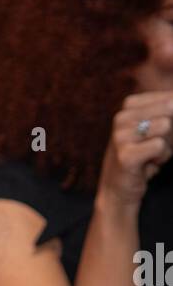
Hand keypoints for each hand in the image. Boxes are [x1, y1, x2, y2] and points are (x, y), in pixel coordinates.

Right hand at [98, 91, 172, 205]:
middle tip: (158, 145)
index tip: (161, 134)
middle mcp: (122, 117)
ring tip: (152, 155)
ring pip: (166, 126)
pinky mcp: (125, 155)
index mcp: (130, 105)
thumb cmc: (144, 156)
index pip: (170, 96)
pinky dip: (161, 157)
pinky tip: (148, 164)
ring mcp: (121, 136)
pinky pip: (159, 146)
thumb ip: (171, 112)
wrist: (118, 189)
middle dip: (172, 130)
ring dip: (167, 144)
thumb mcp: (157, 127)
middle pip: (170, 108)